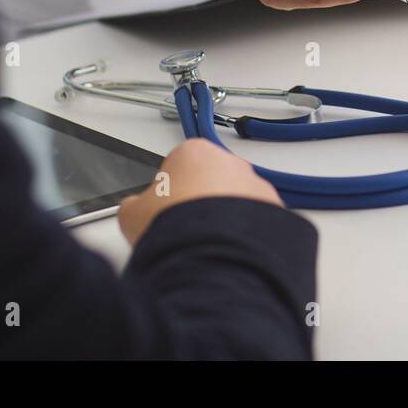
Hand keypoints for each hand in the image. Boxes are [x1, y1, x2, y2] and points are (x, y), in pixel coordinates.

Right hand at [118, 139, 281, 244]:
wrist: (210, 255)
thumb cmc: (174, 227)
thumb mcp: (132, 213)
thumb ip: (135, 204)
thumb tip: (136, 209)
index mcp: (194, 152)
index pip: (179, 165)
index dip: (169, 191)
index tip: (165, 210)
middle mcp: (230, 163)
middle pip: (211, 180)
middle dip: (201, 201)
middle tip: (185, 229)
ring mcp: (255, 186)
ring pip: (237, 200)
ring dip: (225, 218)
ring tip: (206, 245)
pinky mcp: (275, 211)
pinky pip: (257, 222)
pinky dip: (244, 235)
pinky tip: (226, 251)